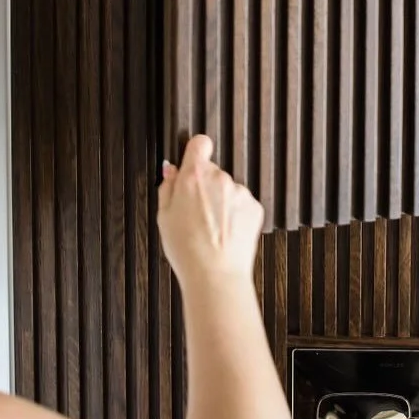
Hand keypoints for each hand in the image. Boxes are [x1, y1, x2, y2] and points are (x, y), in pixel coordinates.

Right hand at [157, 135, 263, 290]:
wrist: (215, 274)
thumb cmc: (187, 250)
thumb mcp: (163, 217)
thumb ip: (167, 187)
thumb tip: (171, 171)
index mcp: (194, 177)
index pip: (199, 143)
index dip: (196, 151)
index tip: (194, 159)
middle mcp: (220, 179)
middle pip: (212, 171)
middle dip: (204, 186)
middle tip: (195, 212)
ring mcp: (239, 192)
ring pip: (228, 189)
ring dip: (221, 202)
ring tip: (210, 229)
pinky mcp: (254, 207)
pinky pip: (242, 204)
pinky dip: (235, 215)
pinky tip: (224, 233)